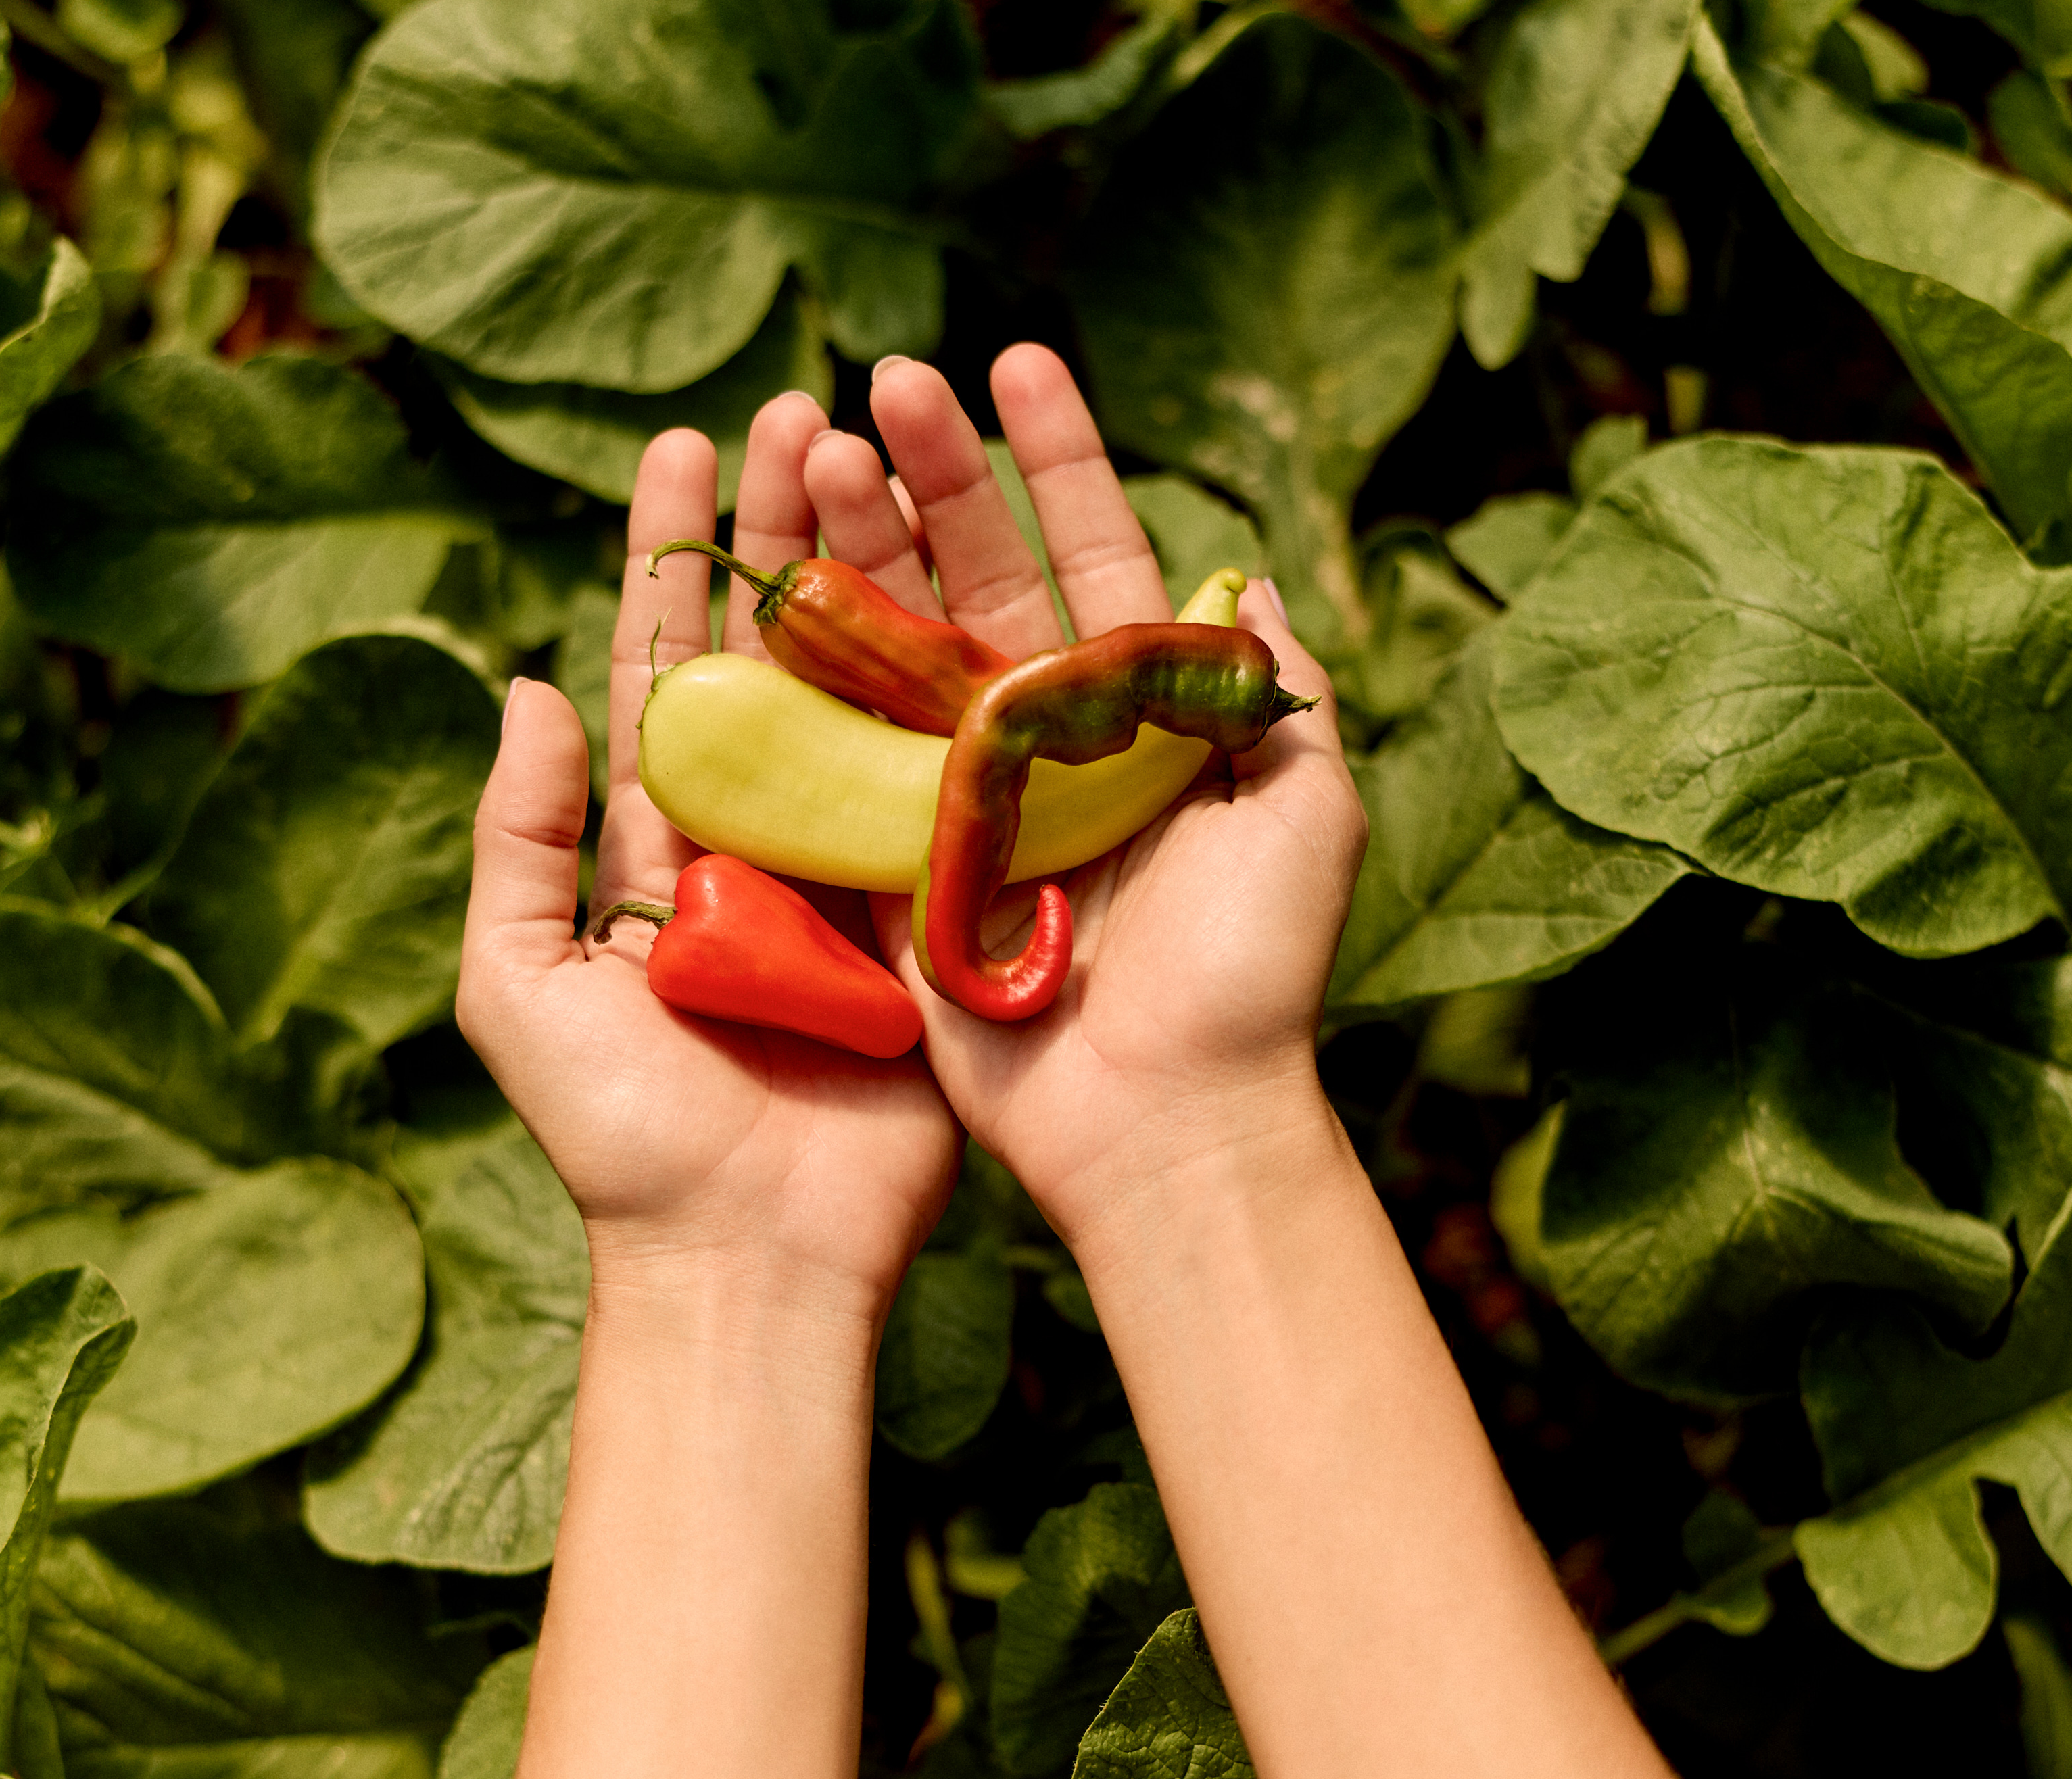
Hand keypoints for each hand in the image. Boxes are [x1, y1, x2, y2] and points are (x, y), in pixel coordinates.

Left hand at [455, 405, 959, 1314]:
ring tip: (882, 456)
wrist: (750, 1255)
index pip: (658, 666)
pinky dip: (962, 686)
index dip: (668, 556)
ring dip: (876, 574)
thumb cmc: (622, 1138)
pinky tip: (982, 586)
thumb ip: (515, 842)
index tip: (681, 447)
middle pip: (771, 651)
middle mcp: (759, 837)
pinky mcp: (933, 917)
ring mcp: (853, 871)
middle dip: (781, 530)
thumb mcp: (519, 987)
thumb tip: (526, 688)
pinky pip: (948, 786)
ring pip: (864, 692)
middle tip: (801, 409)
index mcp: (658, 844)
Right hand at [797, 346, 1368, 1242]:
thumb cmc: (1253, 976)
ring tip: (816, 448)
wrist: (1166, 1124)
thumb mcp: (1307, 811)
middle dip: (932, 475)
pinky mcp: (891, 871)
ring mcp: (962, 803)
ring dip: (856, 544)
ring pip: (898, 645)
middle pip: (979, 580)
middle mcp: (1049, 745)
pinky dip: (800, 670)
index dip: (1056, 458)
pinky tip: (764, 581)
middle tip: (883, 380)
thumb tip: (1254, 575)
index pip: (1093, 555)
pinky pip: (837, 758)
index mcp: (1142, 719)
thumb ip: (1273, 691)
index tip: (1016, 360)